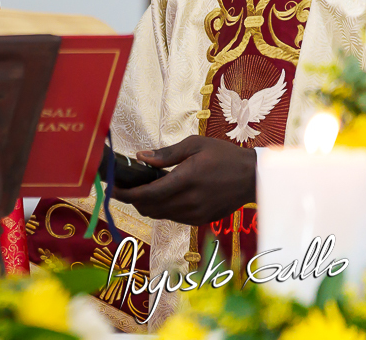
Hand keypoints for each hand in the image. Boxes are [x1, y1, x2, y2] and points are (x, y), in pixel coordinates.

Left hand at [111, 135, 255, 225]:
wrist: (254, 178)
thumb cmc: (224, 156)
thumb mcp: (195, 145)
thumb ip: (166, 154)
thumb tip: (140, 157)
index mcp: (186, 181)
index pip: (146, 194)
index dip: (124, 194)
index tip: (110, 189)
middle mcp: (189, 202)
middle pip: (148, 207)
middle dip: (131, 199)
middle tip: (121, 186)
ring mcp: (196, 214)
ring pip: (159, 215)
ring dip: (145, 204)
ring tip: (138, 189)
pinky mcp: (201, 220)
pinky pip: (172, 217)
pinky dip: (160, 209)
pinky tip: (160, 195)